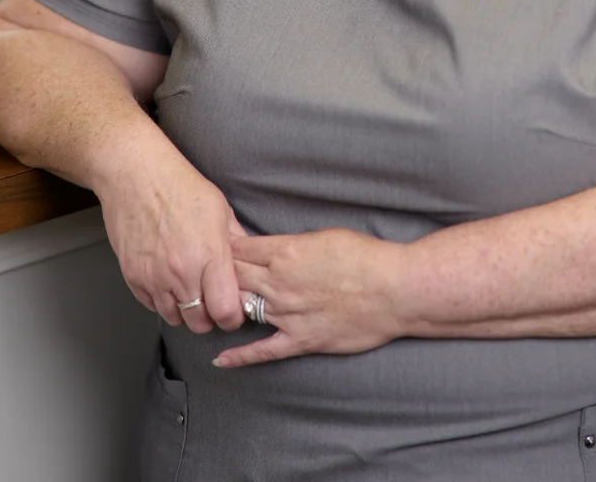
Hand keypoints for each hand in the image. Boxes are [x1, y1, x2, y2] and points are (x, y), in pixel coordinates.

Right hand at [98, 151, 246, 334]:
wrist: (137, 175)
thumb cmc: (179, 186)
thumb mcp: (221, 210)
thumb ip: (237, 242)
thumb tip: (248, 263)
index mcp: (209, 255)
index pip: (226, 311)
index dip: (234, 315)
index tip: (234, 309)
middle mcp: (181, 272)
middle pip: (200, 323)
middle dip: (210, 317)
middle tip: (212, 301)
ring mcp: (154, 278)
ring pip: (175, 319)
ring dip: (185, 311)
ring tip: (190, 289)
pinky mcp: (133, 277)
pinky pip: (152, 306)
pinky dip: (163, 301)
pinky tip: (170, 283)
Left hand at [212, 228, 406, 366]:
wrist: (394, 289)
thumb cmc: (365, 257)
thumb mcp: (324, 236)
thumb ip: (292, 243)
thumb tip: (272, 247)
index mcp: (285, 252)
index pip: (239, 249)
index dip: (223, 248)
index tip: (211, 247)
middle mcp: (280, 283)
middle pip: (234, 278)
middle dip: (215, 275)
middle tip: (200, 275)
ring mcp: (288, 314)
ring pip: (243, 309)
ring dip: (224, 308)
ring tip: (206, 307)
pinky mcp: (301, 340)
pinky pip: (263, 351)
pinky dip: (239, 356)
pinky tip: (220, 359)